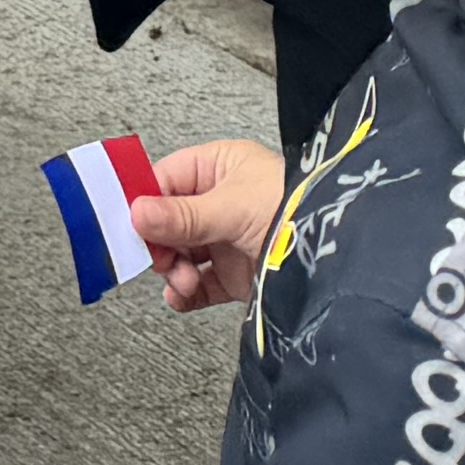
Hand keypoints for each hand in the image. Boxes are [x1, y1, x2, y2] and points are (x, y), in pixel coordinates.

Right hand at [134, 135, 285, 311]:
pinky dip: (185, 292)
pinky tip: (181, 297)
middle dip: (160, 243)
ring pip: (181, 254)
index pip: (167, 179)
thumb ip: (182, 215)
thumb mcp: (232, 207)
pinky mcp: (237, 274)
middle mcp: (222, 200)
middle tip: (158, 259)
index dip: (145, 202)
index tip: (128, 224)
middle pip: (170, 220)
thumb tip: (137, 213)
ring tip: (182, 281)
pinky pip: (199, 283)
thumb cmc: (295, 209)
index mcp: (221, 167)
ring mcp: (229, 238)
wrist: (337, 258)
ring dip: (174, 270)